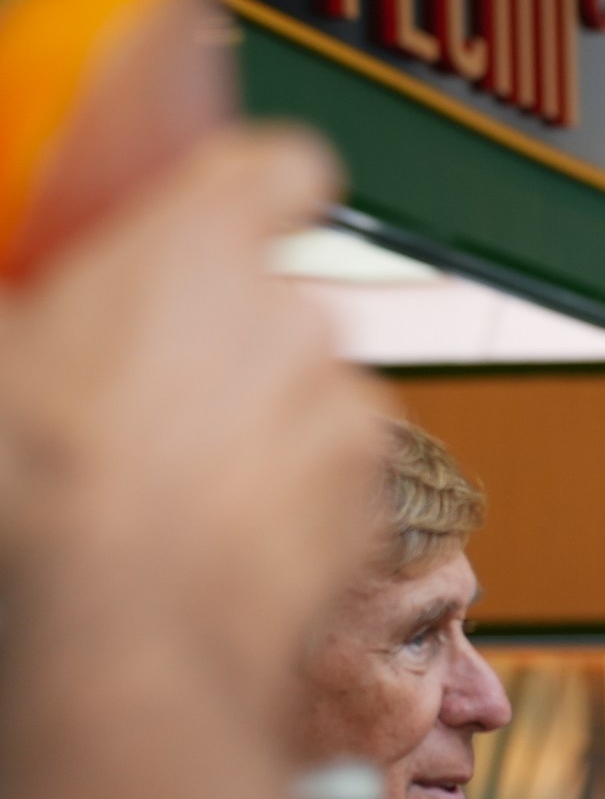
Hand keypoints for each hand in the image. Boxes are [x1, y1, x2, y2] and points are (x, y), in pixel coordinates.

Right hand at [0, 130, 385, 694]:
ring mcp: (349, 408)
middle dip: (236, 333)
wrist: (127, 633)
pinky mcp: (376, 498)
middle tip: (154, 389)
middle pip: (285, 298)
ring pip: (314, 390)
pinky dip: (299, 492)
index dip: (264, 187)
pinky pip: (340, 474)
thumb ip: (24, 297)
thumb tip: (21, 298)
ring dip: (267, 417)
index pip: (283, 165)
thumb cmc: (46, 486)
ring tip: (181, 479)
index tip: (237, 211)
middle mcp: (299, 313)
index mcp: (203, 245)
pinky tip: (225, 531)